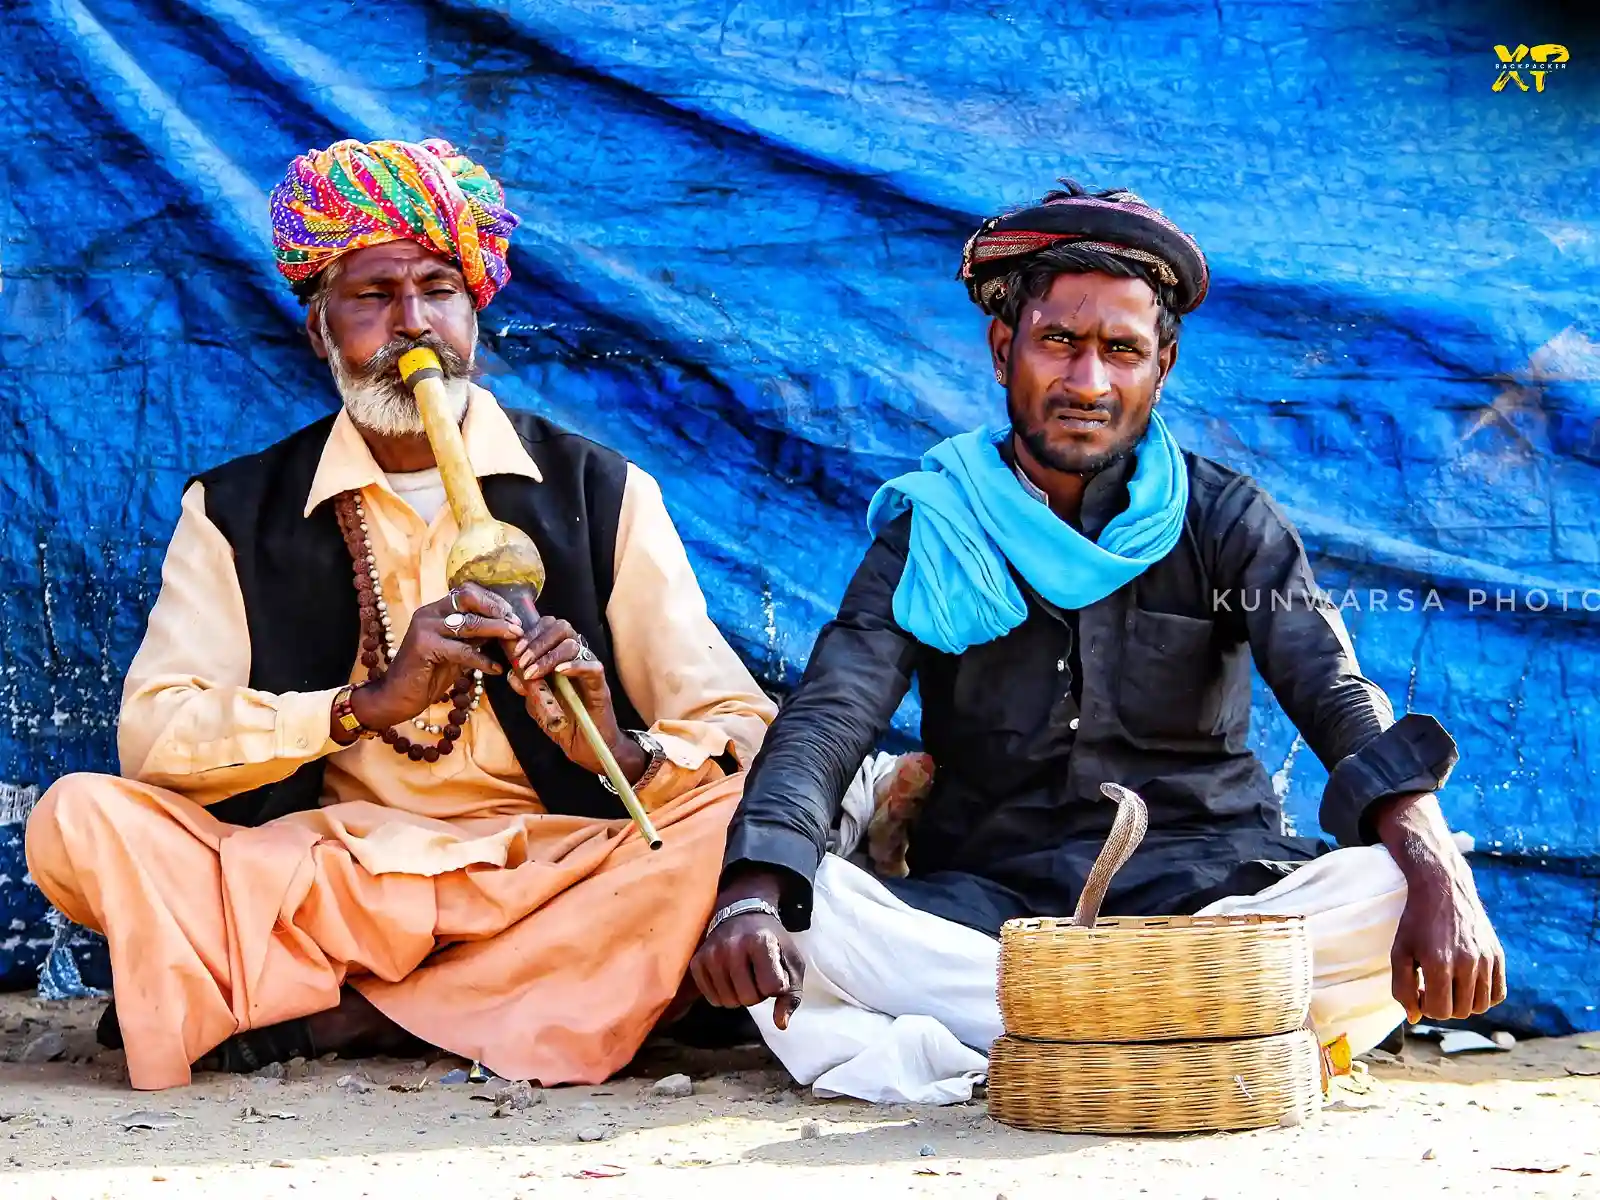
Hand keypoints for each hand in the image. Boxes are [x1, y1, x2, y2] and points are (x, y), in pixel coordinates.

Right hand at [348, 584, 518, 732]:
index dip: (493, 601)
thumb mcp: (456, 652)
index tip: (512, 615)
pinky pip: (463, 651)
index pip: (468, 592)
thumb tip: (504, 628)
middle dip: (497, 610)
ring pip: (469, 623)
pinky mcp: (425, 647)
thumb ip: (474, 638)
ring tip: (515, 638)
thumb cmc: (428, 675)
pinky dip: (483, 660)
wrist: (397, 697)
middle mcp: (428, 614)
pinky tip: (496, 669)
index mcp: (435, 610)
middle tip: (516, 625)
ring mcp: (425, 628)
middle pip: (469, 598)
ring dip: (497, 630)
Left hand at [505, 616, 644, 778]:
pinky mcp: (600, 686)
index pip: (548, 628)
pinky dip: (574, 665)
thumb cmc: (563, 722)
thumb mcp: (537, 703)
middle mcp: (576, 657)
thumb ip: (526, 687)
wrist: (583, 747)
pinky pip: (592, 667)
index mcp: (560, 656)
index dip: (531, 634)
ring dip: (549, 656)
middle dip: (537, 641)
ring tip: (534, 673)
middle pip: (561, 628)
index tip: (516, 651)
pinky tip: (559, 672)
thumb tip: (512, 673)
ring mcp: (588, 670)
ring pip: (573, 644)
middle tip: (523, 661)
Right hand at [689, 869, 804, 1029]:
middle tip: (758, 976)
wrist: (743, 913)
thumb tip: (781, 1024)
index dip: (776, 986)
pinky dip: (724, 995)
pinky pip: (712, 999)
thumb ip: (792, 995)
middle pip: (748, 999)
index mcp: (761, 942)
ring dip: (740, 996)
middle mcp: (733, 946)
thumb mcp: (792, 962)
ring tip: (744, 976)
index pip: (771, 988)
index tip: (775, 973)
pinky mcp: (697, 961)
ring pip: (729, 1002)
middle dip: (757, 994)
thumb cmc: (772, 940)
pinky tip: (730, 979)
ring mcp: (712, 954)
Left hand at [1376, 792, 1507, 1022]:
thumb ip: (1402, 987)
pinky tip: (1468, 983)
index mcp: (1438, 962)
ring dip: (1464, 1004)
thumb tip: (1415, 1018)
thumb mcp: (1399, 951)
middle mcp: (1467, 962)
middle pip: (1460, 1012)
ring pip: (1481, 1007)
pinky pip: (1497, 994)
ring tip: (1450, 986)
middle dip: (1444, 1006)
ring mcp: (1486, 959)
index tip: (1420, 992)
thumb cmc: (1416, 921)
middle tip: (1433, 988)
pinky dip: (1483, 996)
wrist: (1443, 888)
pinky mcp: (1498, 955)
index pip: (1439, 1011)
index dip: (1426, 1008)